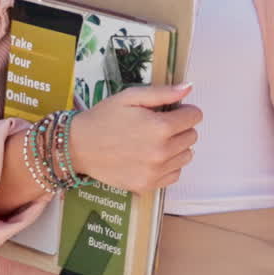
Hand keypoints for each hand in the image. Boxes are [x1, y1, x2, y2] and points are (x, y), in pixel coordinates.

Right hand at [70, 82, 201, 192]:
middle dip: (180, 127)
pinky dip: (168, 165)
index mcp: (160, 127)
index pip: (194, 117)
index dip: (184, 110)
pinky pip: (174, 174)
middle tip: (158, 124)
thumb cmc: (104, 117)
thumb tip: (188, 88)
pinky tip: (152, 157)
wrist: (79, 147)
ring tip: (155, 141)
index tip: (171, 110)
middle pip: (192, 137)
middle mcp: (161, 152)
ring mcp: (155, 172)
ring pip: (186, 156)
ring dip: (177, 147)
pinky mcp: (148, 185)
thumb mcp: (131, 97)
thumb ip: (162, 93)